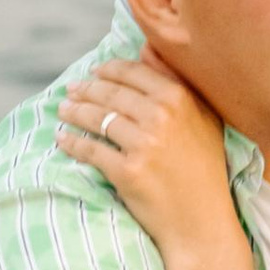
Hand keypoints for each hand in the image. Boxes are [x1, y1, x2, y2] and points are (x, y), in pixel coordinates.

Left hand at [58, 55, 234, 254]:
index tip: (93, 73)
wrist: (202, 222)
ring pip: (97, 119)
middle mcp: (161, 117)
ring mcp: (143, 144)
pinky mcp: (127, 171)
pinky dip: (72, 143)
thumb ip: (177, 81)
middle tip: (70, 90)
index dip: (107, 71)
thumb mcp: (205, 119)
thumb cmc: (206, 170)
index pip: (132, 73)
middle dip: (85, 90)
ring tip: (63, 110)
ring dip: (74, 112)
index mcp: (180, 98)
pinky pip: (90, 150)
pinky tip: (63, 139)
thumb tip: (145, 48)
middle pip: (110, 94)